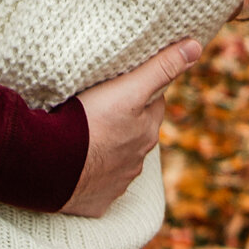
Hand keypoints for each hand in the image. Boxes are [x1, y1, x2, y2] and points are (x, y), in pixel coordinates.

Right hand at [61, 39, 202, 217]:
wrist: (53, 164)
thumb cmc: (90, 121)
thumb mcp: (128, 89)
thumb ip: (161, 68)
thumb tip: (195, 46)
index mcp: (147, 131)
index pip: (153, 102)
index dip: (140, 89)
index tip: (125, 81)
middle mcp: (137, 160)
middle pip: (137, 131)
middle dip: (126, 119)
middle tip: (102, 105)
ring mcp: (117, 183)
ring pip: (118, 158)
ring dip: (108, 146)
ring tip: (85, 133)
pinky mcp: (96, 202)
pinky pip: (98, 185)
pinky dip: (91, 174)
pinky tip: (78, 164)